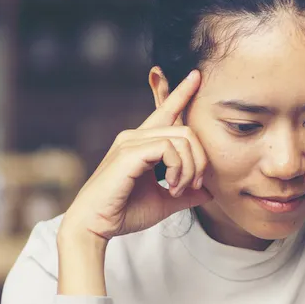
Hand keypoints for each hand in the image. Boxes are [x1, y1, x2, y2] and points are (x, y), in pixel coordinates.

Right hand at [61, 69, 211, 244]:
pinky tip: (171, 186)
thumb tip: (209, 191)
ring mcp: (131, 141)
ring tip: (179, 190)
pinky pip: (169, 148)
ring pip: (183, 138)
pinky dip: (178, 169)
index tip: (196, 76)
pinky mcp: (129, 152)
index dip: (181, 92)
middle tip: (193, 186)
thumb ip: (186, 193)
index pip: (166, 111)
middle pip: (187, 130)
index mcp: (142, 143)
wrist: (95, 226)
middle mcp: (135, 136)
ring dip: (190, 168)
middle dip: (200, 160)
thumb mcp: (164, 201)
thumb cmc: (124, 213)